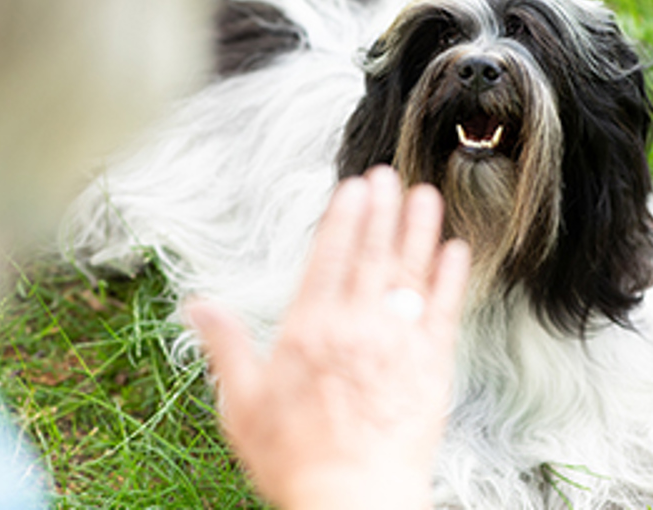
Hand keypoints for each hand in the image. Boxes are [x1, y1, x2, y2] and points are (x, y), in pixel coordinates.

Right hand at [186, 167, 470, 509]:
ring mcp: (398, 343)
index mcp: (310, 328)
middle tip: (388, 175)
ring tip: (425, 196)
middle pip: (372, 253)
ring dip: (419, 230)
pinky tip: (456, 252)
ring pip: (411, 272)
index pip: (330, 255)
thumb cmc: (294, 458)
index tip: (354, 185)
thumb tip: (196, 304)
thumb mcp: (241, 404)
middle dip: (382, 209)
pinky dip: (451, 278)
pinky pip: (444, 311)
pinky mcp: (431, 365)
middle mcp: (356, 325)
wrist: (352, 501)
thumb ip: (225, 345)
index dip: (345, 215)